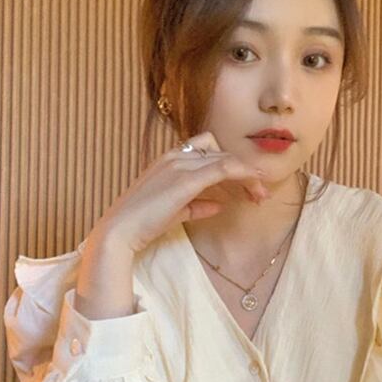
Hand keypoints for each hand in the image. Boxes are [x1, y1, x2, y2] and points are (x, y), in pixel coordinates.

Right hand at [91, 131, 269, 254]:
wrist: (121, 230)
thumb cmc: (143, 223)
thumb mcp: (175, 211)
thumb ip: (198, 206)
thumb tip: (218, 206)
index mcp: (170, 159)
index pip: (210, 151)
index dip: (232, 166)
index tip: (248, 187)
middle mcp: (176, 156)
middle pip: (222, 153)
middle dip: (244, 172)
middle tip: (260, 193)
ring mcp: (180, 165)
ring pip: (226, 159)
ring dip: (248, 176)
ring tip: (260, 194)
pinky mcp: (186, 179)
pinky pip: (223, 168)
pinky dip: (242, 175)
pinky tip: (253, 188)